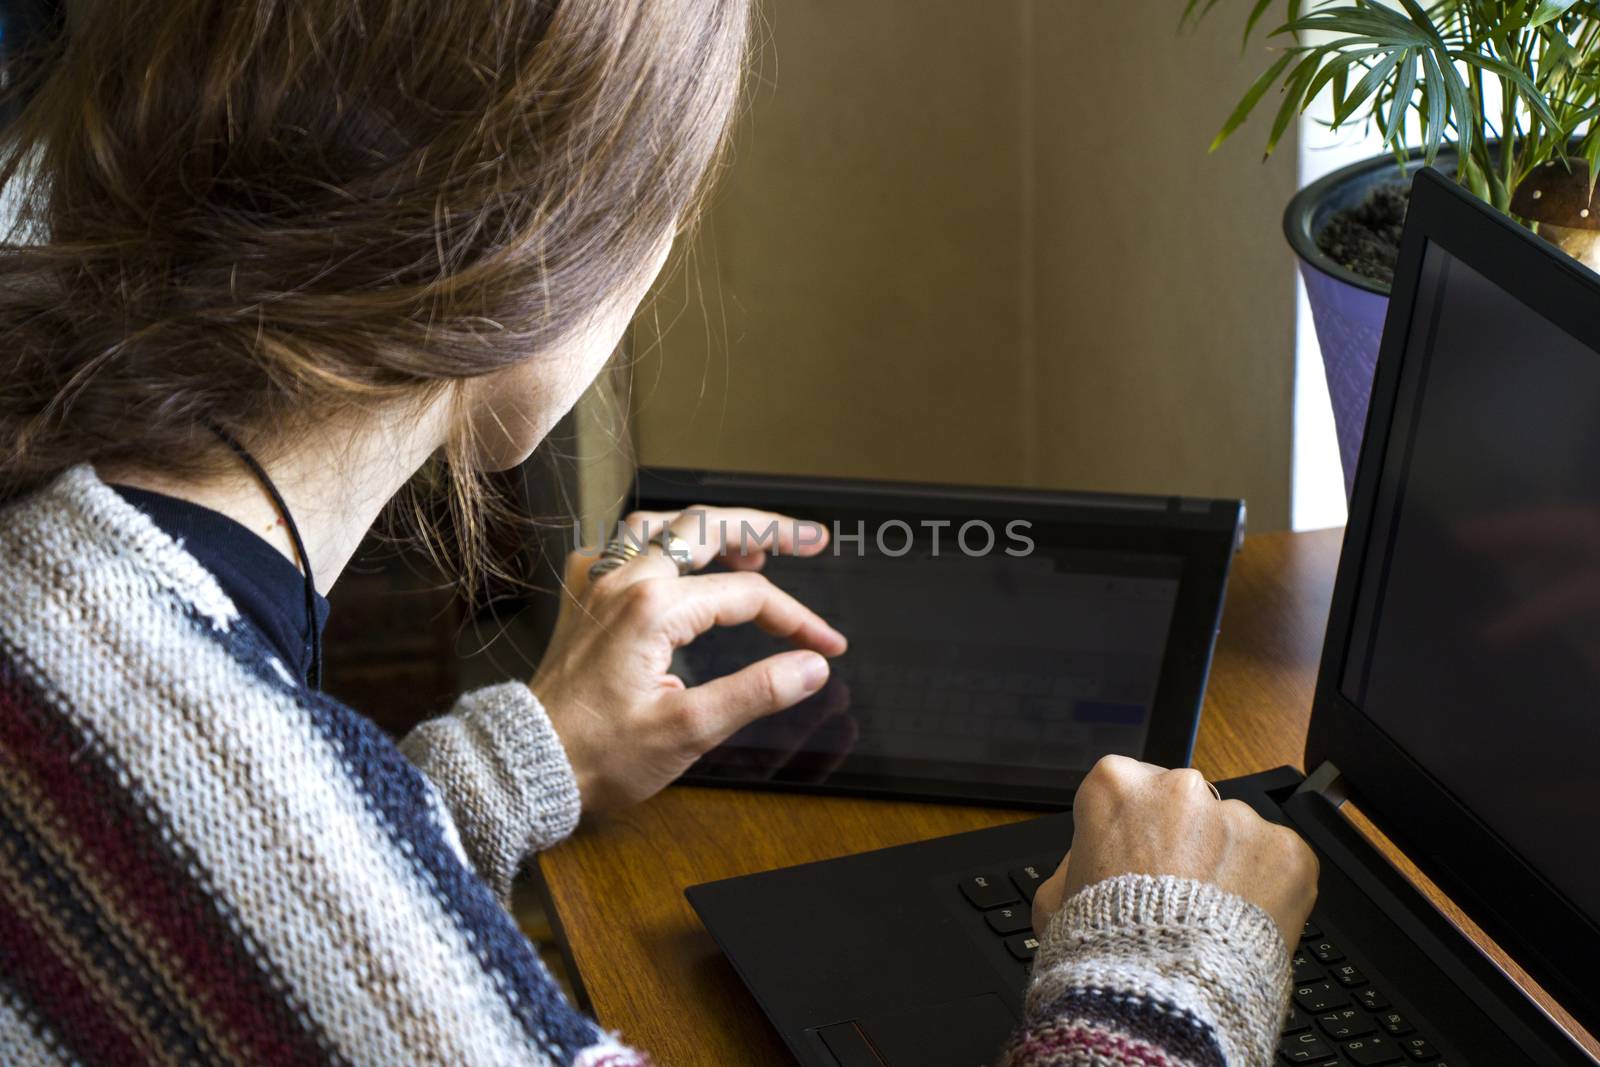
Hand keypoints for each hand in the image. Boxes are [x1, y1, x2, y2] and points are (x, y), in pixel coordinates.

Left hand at [531, 506, 847, 811]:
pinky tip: (675, 563)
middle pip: (705, 527)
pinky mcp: (582, 601)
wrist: (529, 766)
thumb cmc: (599, 755)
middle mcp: (622, 583)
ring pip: (659, 526)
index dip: (797, 618)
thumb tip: (810, 665)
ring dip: (709, 528)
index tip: (825, 646)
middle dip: (766, 529)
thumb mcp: (689, 730)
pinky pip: (620, 548)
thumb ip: (756, 692)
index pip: (748, 595)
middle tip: (810, 538)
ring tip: (750, 546)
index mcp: (652, 609)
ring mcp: (596, 586)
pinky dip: (657, 544)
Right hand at [1031, 756, 1317, 948]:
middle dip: (1186, 843)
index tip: (1138, 862)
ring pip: (1235, 836)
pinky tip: (1242, 926)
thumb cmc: (1104, 951)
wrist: (1162, 1001)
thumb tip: (1086, 861)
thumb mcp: (1055, 901)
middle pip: (1187, 807)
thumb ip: (1073, 865)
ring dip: (1228, 869)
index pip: (1130, 789)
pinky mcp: (1286, 850)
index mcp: (1116, 786)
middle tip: (1176, 900)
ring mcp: (1238, 816)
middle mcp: (1180, 788)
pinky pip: (1279, 864)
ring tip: (1210, 923)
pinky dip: (1269, 892)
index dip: (1135, 832)